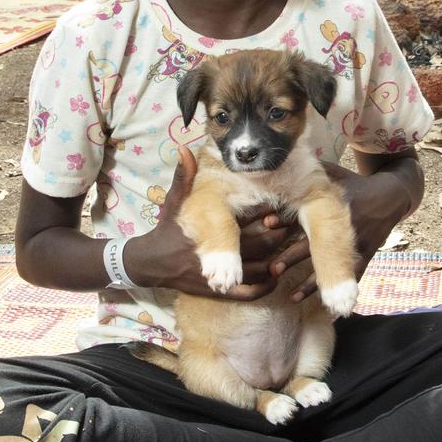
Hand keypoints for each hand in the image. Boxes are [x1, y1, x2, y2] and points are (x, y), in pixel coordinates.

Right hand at [128, 147, 288, 300]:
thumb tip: (184, 148)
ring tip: (289, 248)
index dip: (262, 211)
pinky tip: (275, 276)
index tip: (275, 203)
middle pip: (257, 245)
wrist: (151, 264)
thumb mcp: (173, 201)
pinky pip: (247, 293)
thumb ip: (182, 176)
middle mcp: (216, 253)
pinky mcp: (218, 291)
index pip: (242, 219)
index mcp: (208, 229)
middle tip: (289, 224)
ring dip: (275, 260)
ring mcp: (218, 275)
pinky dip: (265, 286)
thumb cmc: (167, 229)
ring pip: (257, 269)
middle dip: (275, 235)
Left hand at [269, 161, 410, 301]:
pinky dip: (337, 291)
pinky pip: (350, 277)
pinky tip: (325, 308)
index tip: (266, 224)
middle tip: (271, 269)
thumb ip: (308, 171)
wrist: (390, 196)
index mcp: (335, 203)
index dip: (285, 219)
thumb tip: (275, 162)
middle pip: (314, 244)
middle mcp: (345, 225)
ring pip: (331, 266)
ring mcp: (357, 243)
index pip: (305, 212)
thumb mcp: (332, 172)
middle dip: (292, 258)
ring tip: (291, 296)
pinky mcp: (366, 256)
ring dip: (311, 283)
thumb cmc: (352, 183)